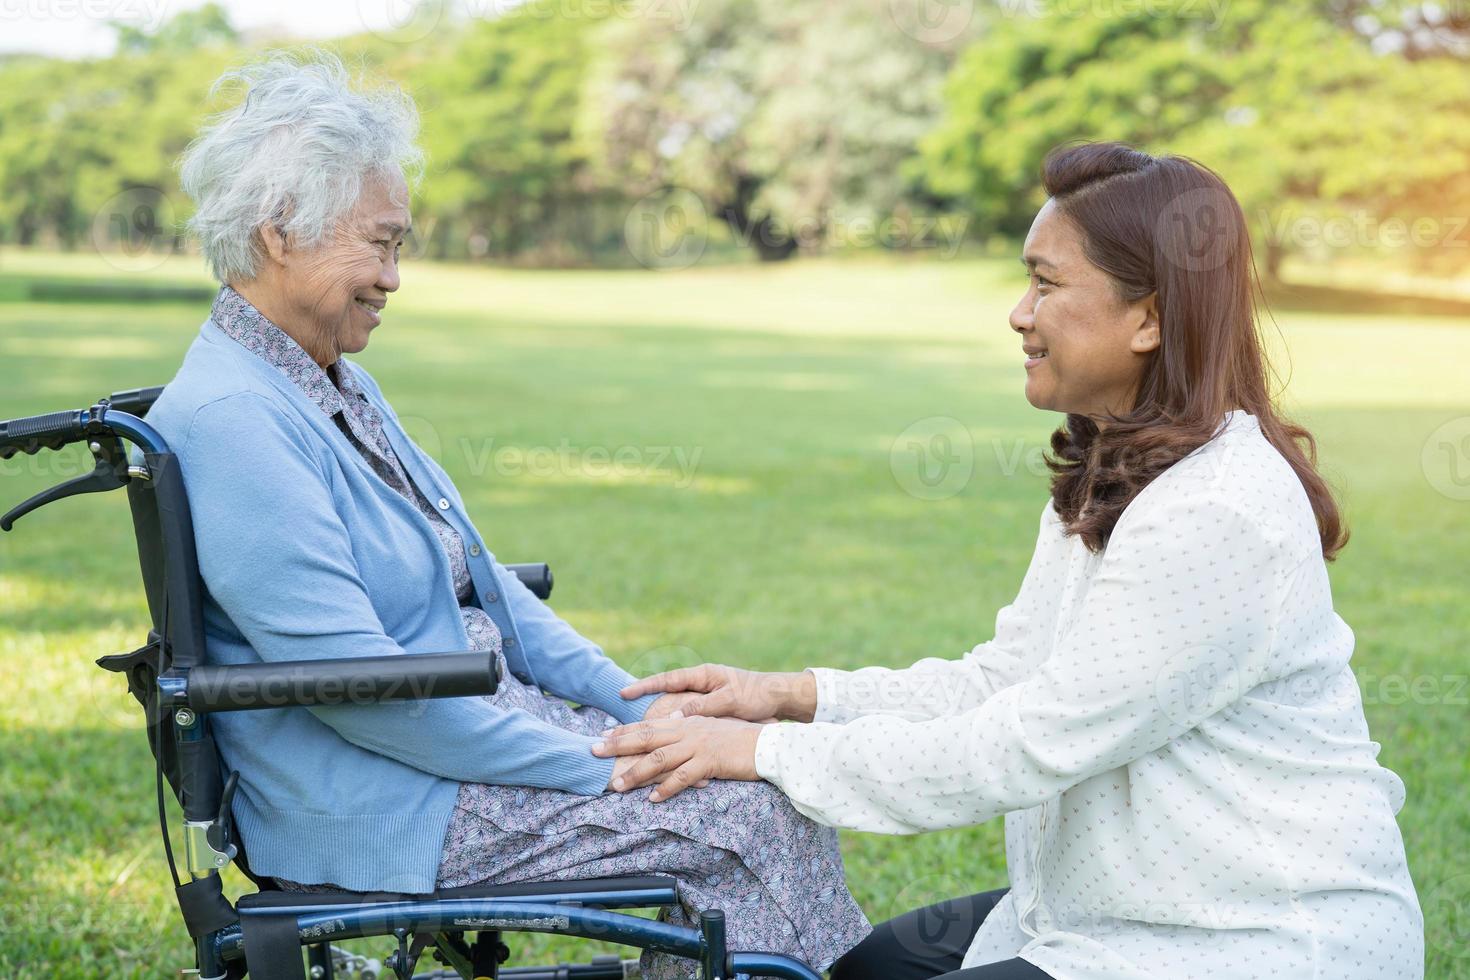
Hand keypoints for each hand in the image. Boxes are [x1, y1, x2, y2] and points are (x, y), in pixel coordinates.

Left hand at [593, 716, 762, 801]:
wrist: (766, 744)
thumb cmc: (738, 739)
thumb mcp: (710, 730)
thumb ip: (688, 731)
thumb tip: (670, 733)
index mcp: (686, 722)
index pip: (649, 725)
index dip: (625, 730)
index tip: (603, 735)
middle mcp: (688, 731)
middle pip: (646, 737)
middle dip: (618, 745)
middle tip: (594, 750)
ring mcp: (698, 746)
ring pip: (660, 758)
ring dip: (636, 772)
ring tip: (617, 785)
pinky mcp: (710, 762)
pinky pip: (684, 777)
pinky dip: (667, 788)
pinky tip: (653, 799)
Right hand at [620, 663, 814, 723]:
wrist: (780, 697)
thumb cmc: (757, 695)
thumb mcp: (730, 701)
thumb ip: (703, 708)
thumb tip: (674, 717)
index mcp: (703, 676)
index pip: (668, 680)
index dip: (645, 687)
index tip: (624, 692)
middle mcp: (701, 684)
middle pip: (665, 692)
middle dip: (642, 702)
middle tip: (618, 712)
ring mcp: (705, 695)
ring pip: (673, 706)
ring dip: (655, 717)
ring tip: (632, 731)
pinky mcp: (711, 708)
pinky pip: (686, 716)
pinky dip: (673, 725)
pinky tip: (662, 738)